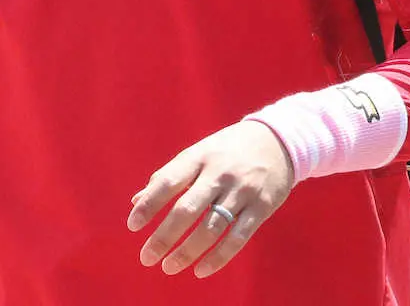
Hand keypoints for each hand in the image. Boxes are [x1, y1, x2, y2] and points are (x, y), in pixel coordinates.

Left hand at [126, 119, 293, 278]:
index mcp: (199, 156)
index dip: (149, 204)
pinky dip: (218, 258)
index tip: (132, 226)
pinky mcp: (261, 207)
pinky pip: (237, 238)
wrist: (277, 140)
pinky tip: (200, 270)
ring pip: (211, 228)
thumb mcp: (198, 153)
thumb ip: (169, 176)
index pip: (168, 181)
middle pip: (187, 209)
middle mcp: (219, 173)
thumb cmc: (227, 150)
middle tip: (147, 257)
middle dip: (164, 237)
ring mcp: (242, 190)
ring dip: (187, 252)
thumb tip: (136, 201)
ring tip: (169, 267)